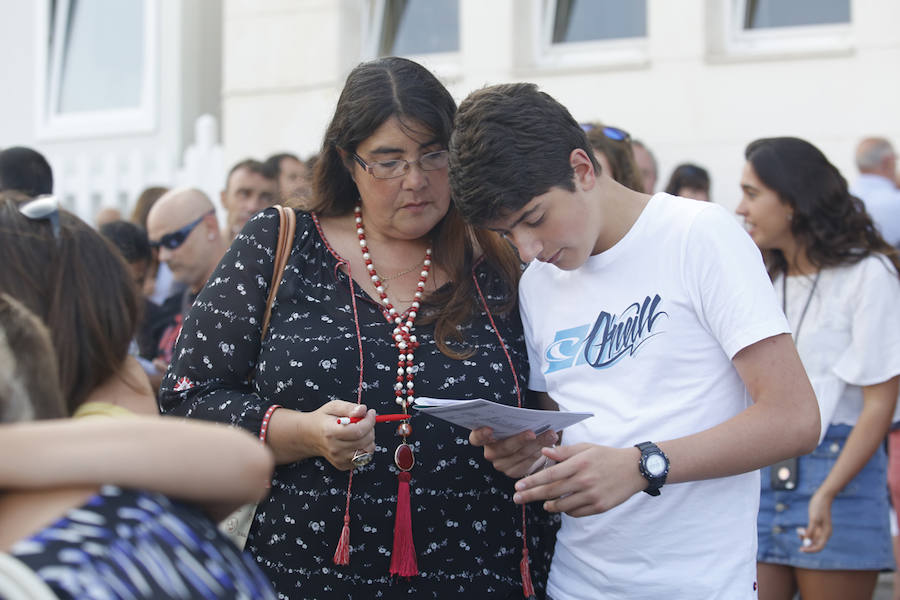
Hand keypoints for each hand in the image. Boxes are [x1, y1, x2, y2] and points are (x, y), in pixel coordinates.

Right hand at [300, 401, 375, 470]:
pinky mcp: (343, 465)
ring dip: (369, 439)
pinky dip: (364, 448)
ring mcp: (339, 459)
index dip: (369, 421)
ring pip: (367, 451)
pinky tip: (356, 440)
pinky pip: (364, 458)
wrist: (310, 436)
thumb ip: (348, 407)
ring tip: (361, 431)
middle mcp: (335, 449)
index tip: (370, 413)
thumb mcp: (333, 407)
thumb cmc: (323, 419)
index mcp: (331, 432)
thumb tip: (363, 410)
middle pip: (364, 441)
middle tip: (365, 420)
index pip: (358, 431)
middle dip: (370, 428)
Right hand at [469, 427, 558, 477]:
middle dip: (520, 439)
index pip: (476, 438)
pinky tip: (550, 443)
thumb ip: (513, 419)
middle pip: (504, 447)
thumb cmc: (516, 427)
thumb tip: (527, 415)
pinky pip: (528, 463)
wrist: (526, 445)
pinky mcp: (514, 473)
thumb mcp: (513, 421)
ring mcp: (501, 465)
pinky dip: (540, 452)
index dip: (481, 434)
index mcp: (483, 438)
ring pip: (520, 454)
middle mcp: (490, 453)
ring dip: (537, 443)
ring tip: (550, 434)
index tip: (490, 429)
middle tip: (532, 432)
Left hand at [512, 443, 645, 516]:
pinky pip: (576, 513)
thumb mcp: (586, 448)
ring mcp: (592, 496)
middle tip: (517, 499)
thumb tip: (544, 452)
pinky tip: (562, 506)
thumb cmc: (607, 456)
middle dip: (531, 496)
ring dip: (549, 505)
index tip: (518, 486)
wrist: (634, 469)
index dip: (532, 481)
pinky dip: (567, 511)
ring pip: (563, 505)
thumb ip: (564, 452)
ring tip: (543, 504)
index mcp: (579, 464)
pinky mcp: (600, 507)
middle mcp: (584, 480)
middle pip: (552, 492)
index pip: (550, 475)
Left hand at [798, 488, 832, 552]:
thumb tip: (806, 541)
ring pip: (812, 539)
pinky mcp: (816, 525)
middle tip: (798, 538)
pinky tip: (800, 530)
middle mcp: (824, 533)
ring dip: (805, 538)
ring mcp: (821, 529)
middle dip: (806, 544)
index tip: (801, 549)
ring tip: (799, 532)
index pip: (819, 547)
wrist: (822, 497)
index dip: (810, 550)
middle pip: (815, 544)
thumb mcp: (814, 519)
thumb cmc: (819, 507)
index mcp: (826, 533)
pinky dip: (805, 533)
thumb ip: (811, 530)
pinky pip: (811, 533)